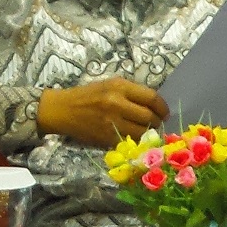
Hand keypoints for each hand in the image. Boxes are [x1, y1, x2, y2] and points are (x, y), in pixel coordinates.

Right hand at [36, 78, 170, 148]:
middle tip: (156, 123)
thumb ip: (131, 93)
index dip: (163, 107)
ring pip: (143, 132)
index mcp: (119, 87)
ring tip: (144, 130)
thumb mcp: (109, 85)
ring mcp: (112, 122)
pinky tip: (131, 136)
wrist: (62, 110)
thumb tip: (154, 105)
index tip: (164, 112)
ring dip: (148, 133)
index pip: (152, 98)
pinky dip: (135, 140)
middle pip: (150, 117)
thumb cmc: (87, 95)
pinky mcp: (107, 138)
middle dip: (157, 121)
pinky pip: (130, 141)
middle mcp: (117, 104)